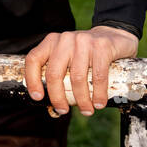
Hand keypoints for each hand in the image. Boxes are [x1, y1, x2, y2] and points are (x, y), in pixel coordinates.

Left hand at [24, 26, 138, 115]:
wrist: (115, 36)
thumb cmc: (87, 54)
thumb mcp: (68, 56)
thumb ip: (59, 72)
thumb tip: (54, 106)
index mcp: (52, 42)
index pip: (34, 59)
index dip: (32, 80)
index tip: (38, 98)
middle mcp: (65, 40)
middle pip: (54, 73)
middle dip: (58, 97)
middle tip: (63, 111)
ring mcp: (84, 41)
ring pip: (77, 78)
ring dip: (81, 100)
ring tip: (86, 111)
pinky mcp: (102, 47)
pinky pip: (98, 76)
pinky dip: (98, 94)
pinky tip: (99, 104)